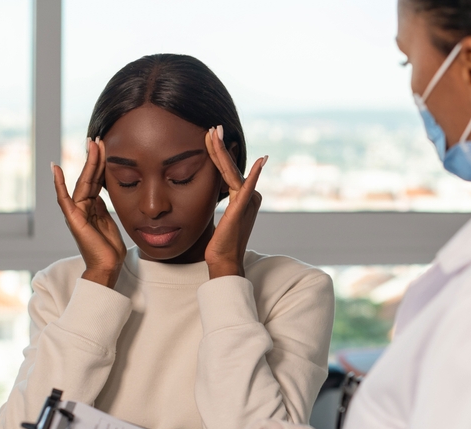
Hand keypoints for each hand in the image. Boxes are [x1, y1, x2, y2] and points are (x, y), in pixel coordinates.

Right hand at [52, 138, 126, 288]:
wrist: (108, 266)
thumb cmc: (109, 247)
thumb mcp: (108, 220)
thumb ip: (102, 206)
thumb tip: (99, 192)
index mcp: (91, 206)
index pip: (96, 180)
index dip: (99, 163)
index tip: (103, 146)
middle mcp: (82, 206)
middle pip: (89, 177)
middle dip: (94, 157)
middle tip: (96, 138)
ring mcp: (76, 212)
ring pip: (82, 182)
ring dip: (87, 163)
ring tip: (91, 144)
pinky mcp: (73, 219)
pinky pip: (64, 199)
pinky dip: (59, 184)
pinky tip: (56, 169)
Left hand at [203, 125, 267, 278]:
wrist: (223, 259)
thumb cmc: (220, 242)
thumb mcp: (219, 215)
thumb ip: (221, 200)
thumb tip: (216, 188)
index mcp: (243, 197)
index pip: (228, 171)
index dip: (218, 153)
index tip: (209, 137)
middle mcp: (249, 197)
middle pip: (231, 167)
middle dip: (220, 147)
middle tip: (212, 127)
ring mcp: (247, 201)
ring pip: (233, 172)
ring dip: (223, 152)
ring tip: (214, 133)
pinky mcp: (242, 208)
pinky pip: (247, 188)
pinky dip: (254, 174)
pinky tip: (261, 161)